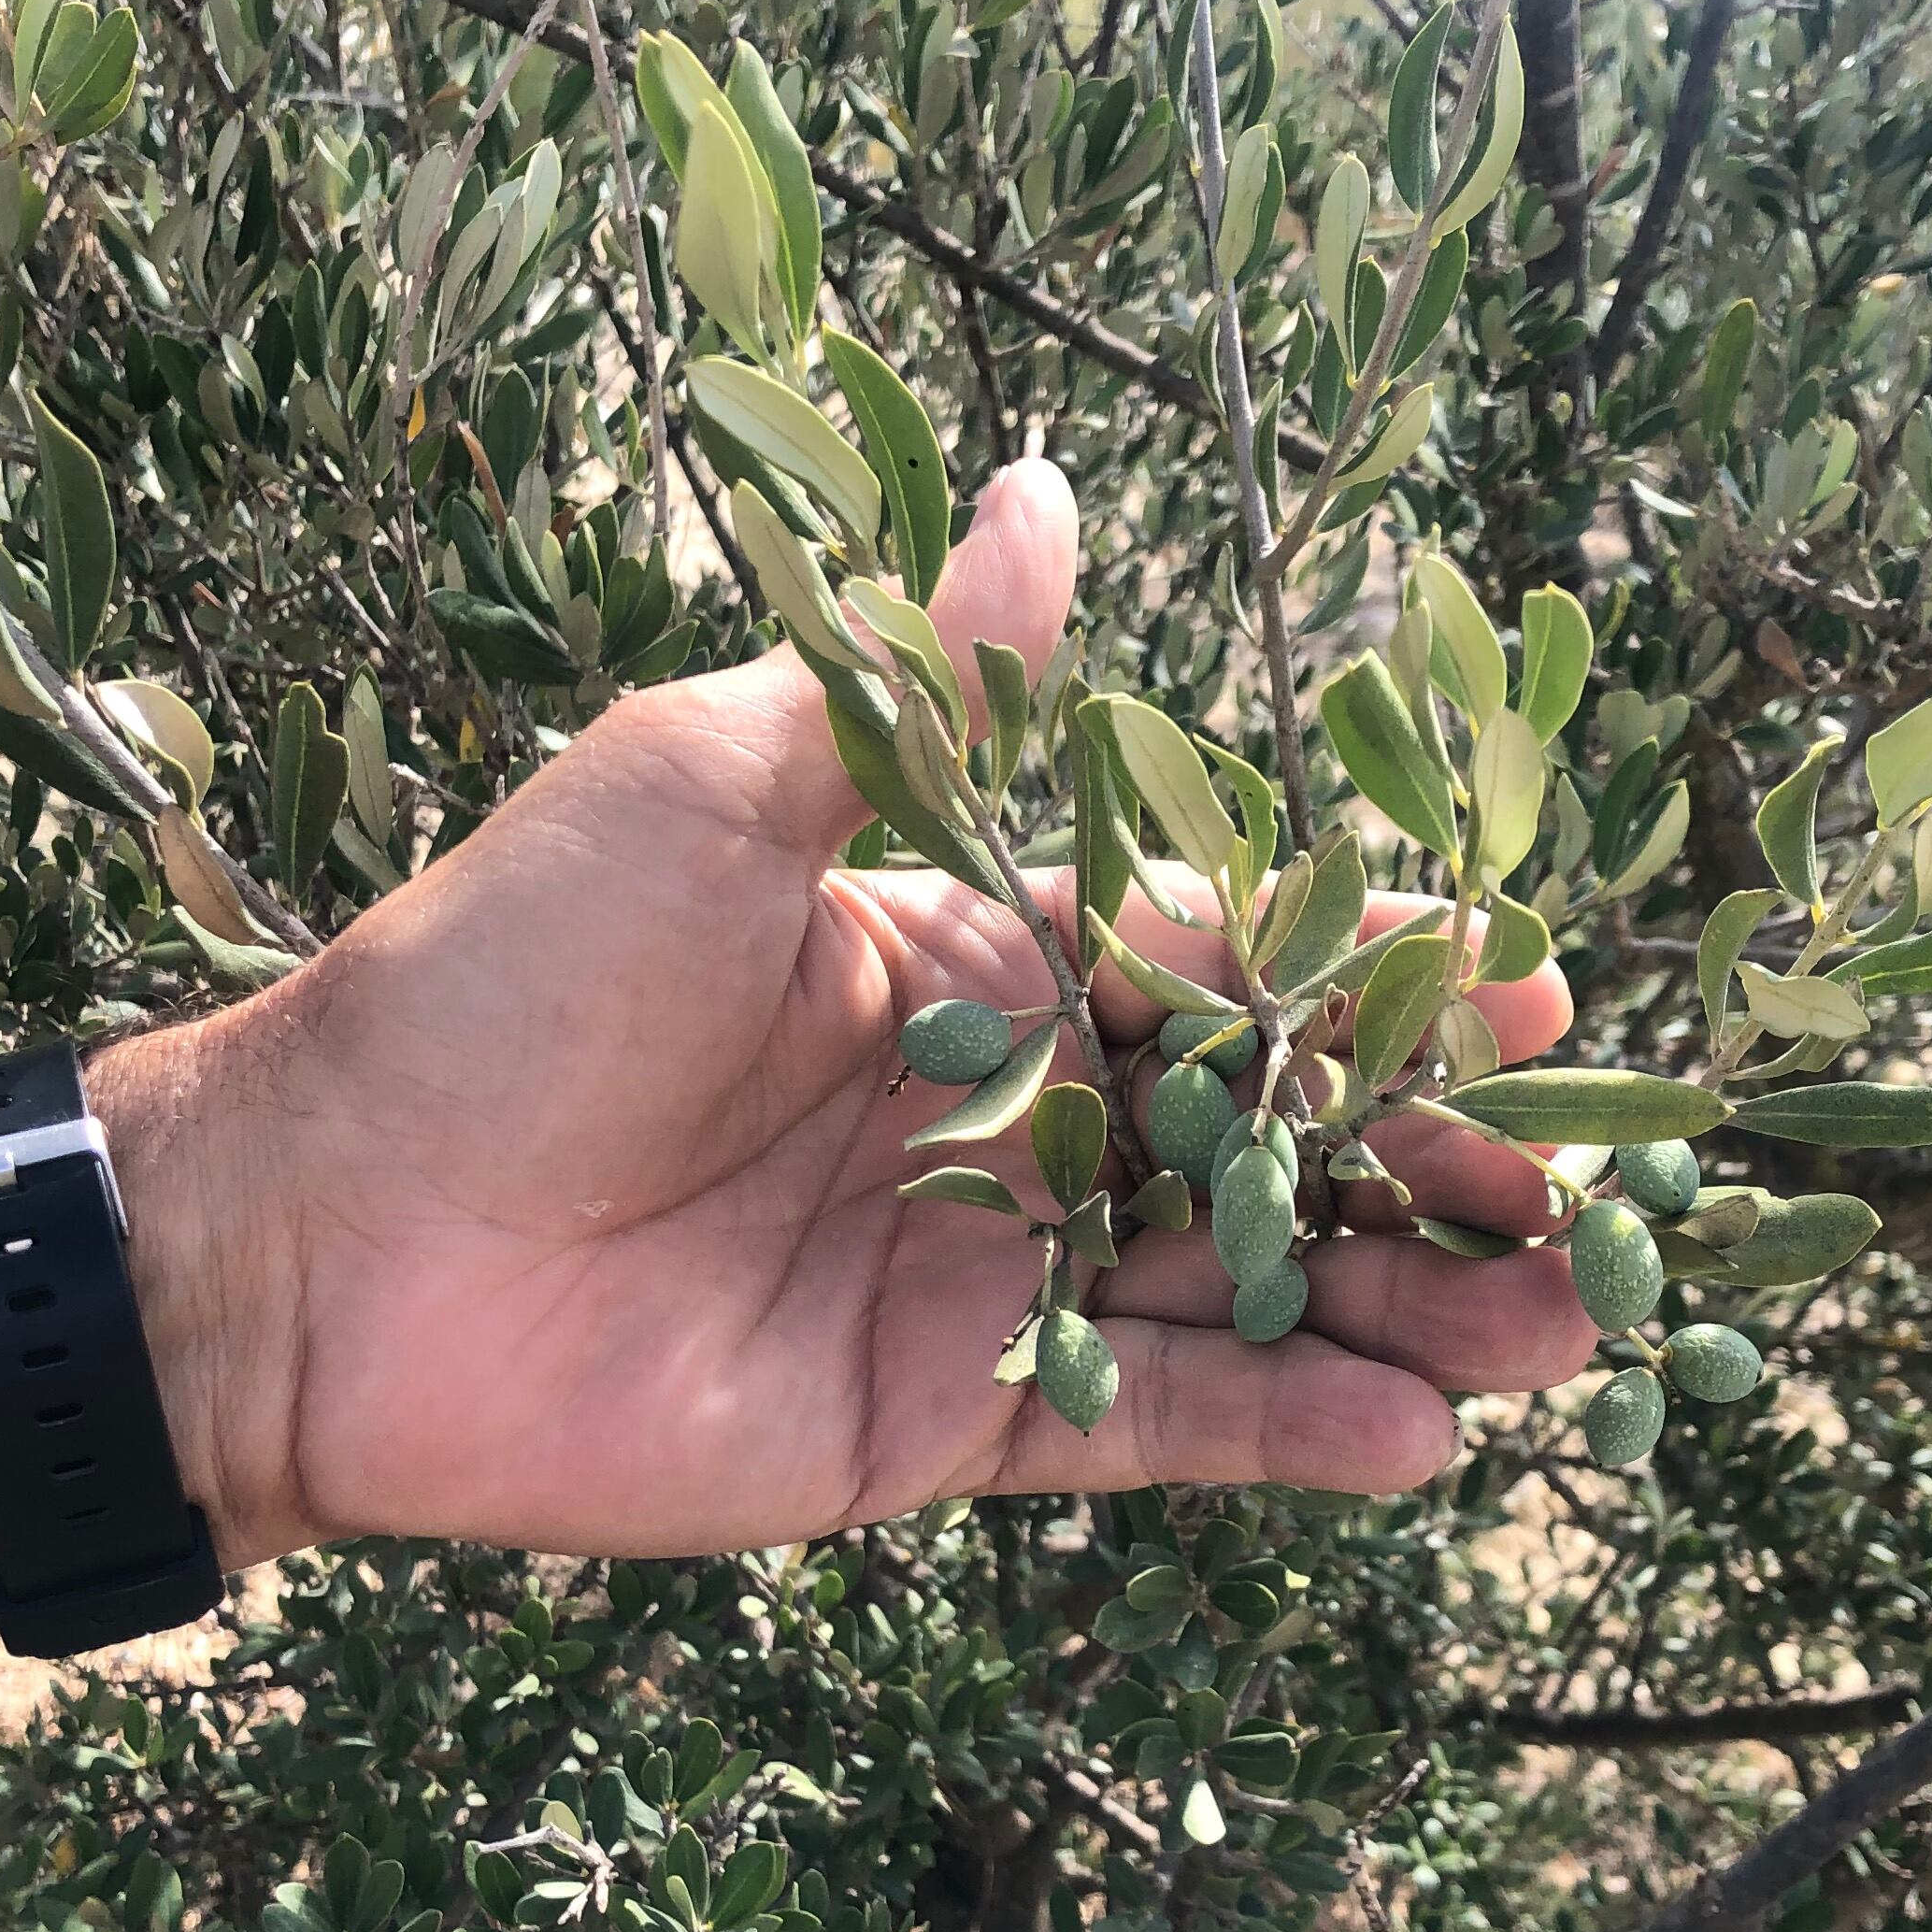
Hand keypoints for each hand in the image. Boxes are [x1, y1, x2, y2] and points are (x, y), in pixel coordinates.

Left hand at [135, 463, 1598, 1560]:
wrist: (336, 1227)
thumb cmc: (510, 968)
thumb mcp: (722, 775)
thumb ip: (927, 684)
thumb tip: (1055, 492)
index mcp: (962, 946)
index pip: (1211, 960)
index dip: (1362, 977)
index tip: (1515, 979)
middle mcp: (996, 1111)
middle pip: (1260, 1139)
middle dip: (1427, 1158)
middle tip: (1595, 1188)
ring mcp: (979, 1275)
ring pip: (1237, 1292)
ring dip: (1405, 1307)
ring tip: (1571, 1333)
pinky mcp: (943, 1422)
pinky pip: (1143, 1425)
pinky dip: (1282, 1430)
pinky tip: (1422, 1439)